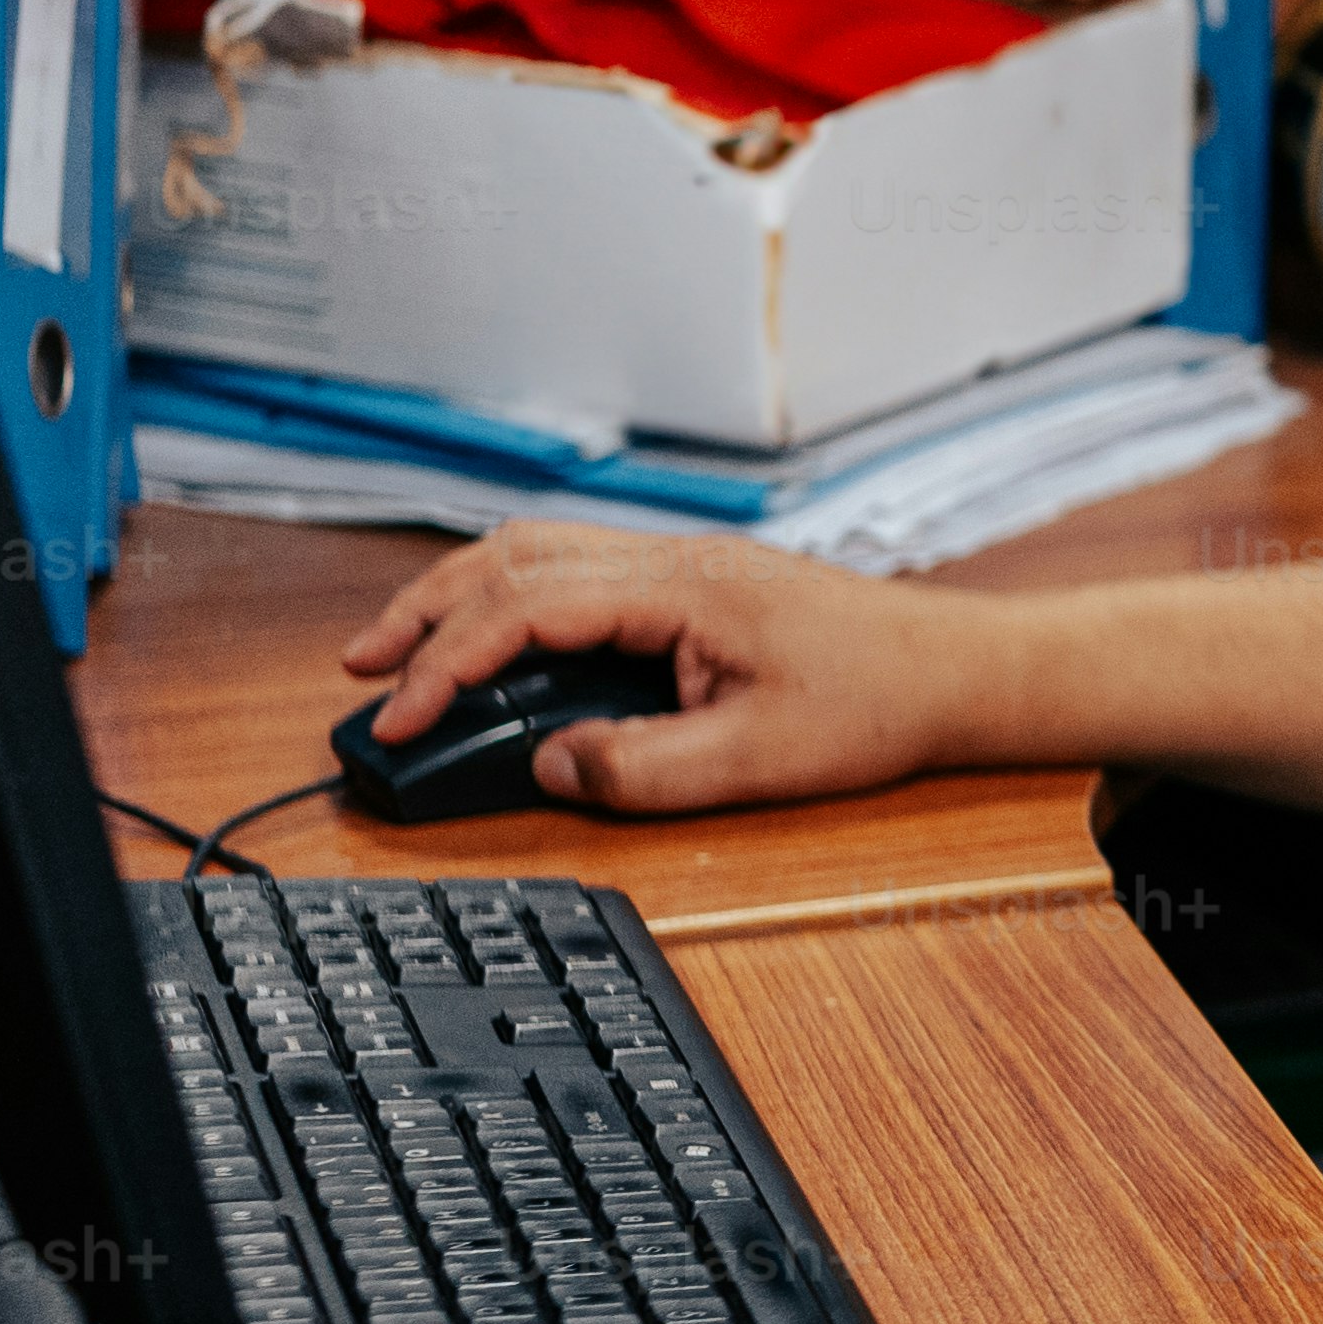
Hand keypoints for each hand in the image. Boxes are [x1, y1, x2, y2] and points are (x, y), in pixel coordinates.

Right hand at [336, 521, 998, 813]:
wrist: (959, 672)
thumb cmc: (879, 704)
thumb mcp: (755, 761)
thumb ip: (642, 770)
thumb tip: (551, 766)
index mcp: (681, 589)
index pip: (526, 609)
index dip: (446, 664)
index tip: (398, 719)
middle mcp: (673, 558)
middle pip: (512, 558)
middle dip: (424, 612)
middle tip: (363, 671)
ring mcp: (683, 564)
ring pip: (539, 553)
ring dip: (463, 597)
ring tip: (405, 654)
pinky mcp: (695, 584)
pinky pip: (579, 571)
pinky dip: (514, 600)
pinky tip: (497, 642)